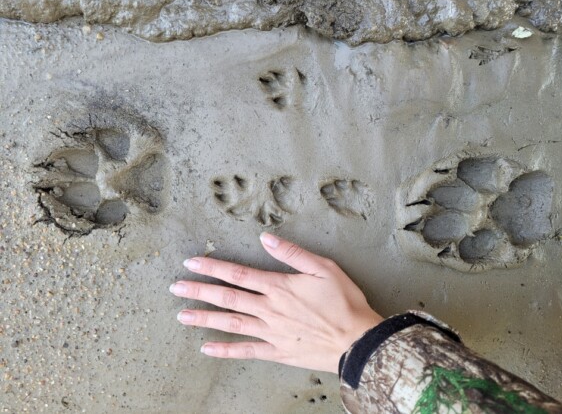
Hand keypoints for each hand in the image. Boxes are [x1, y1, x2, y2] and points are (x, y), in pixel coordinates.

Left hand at [169, 233, 382, 372]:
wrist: (356, 340)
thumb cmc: (344, 302)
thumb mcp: (324, 268)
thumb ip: (292, 253)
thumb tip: (266, 238)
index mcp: (279, 287)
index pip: (238, 274)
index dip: (212, 267)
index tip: (192, 264)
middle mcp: (269, 309)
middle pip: (228, 298)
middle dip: (200, 291)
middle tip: (176, 288)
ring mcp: (271, 332)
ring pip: (231, 323)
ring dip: (205, 319)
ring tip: (182, 315)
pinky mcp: (277, 351)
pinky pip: (246, 351)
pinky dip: (226, 350)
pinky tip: (208, 349)